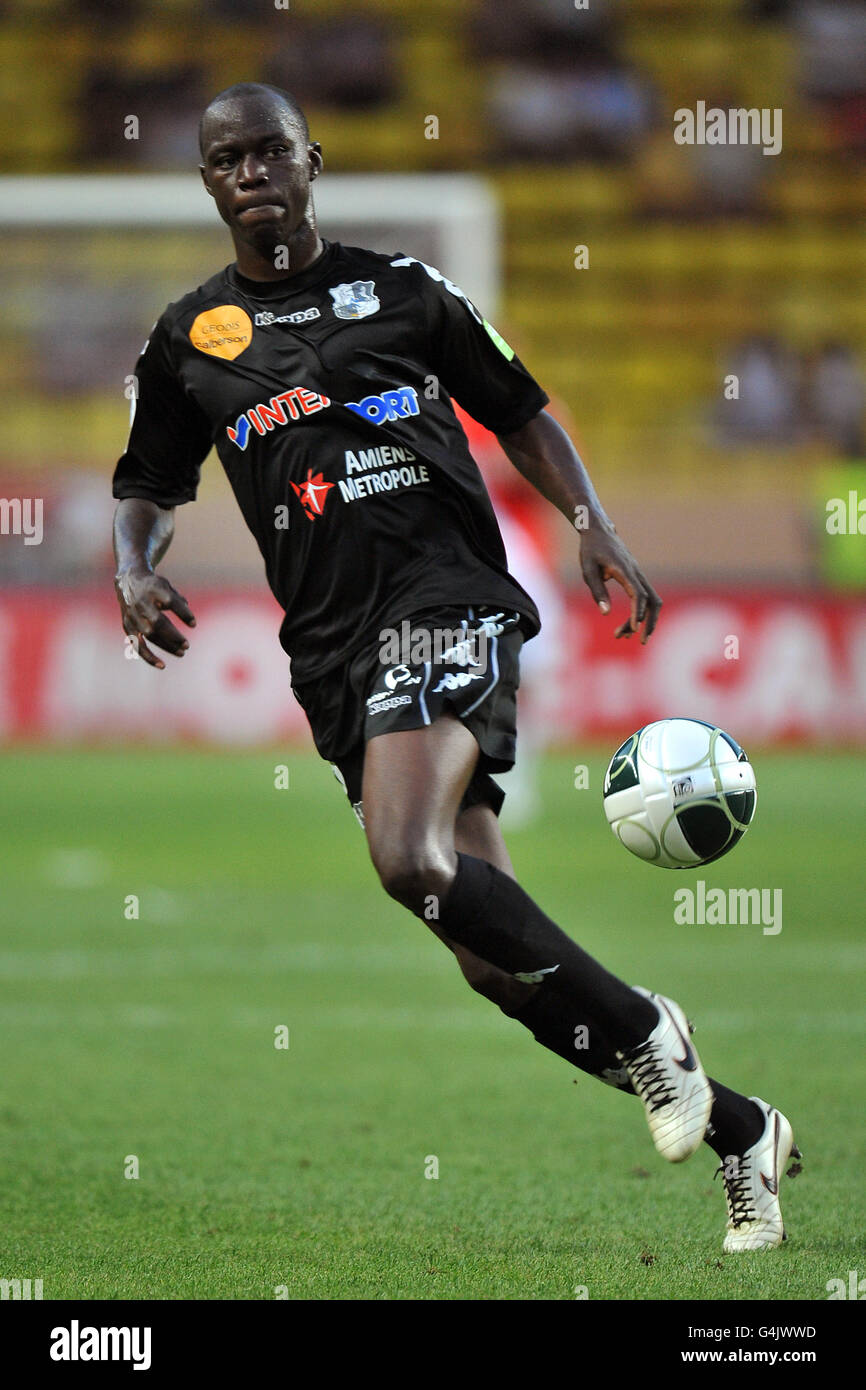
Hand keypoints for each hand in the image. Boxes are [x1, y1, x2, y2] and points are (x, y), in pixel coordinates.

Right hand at [115, 565, 195, 669]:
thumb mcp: (167, 586)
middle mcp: (141, 602)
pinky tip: (162, 665)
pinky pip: (137, 644)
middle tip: (187, 645)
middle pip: (157, 621)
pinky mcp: (127, 625)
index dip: (183, 613)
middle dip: (173, 635)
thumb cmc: (154, 586)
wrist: (128, 580)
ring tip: (182, 653)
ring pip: (149, 634)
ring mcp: (133, 615)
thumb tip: (190, 621)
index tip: (194, 624)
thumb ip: (178, 600)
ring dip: (166, 646)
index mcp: (153, 589)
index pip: (170, 601)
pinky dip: (148, 656)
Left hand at [578, 520, 661, 643]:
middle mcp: (636, 572)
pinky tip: (628, 625)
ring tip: (626, 636)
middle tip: (642, 641)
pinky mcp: (636, 577)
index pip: (638, 594)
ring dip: (645, 619)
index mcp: (625, 570)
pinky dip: (640, 612)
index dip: (638, 611)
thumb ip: (598, 592)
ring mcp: (638, 574)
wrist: (598, 530)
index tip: (634, 628)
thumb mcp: (588, 570)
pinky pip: (645, 597)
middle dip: (649, 622)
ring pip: (651, 600)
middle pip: (652, 600)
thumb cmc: (591, 550)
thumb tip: (606, 613)